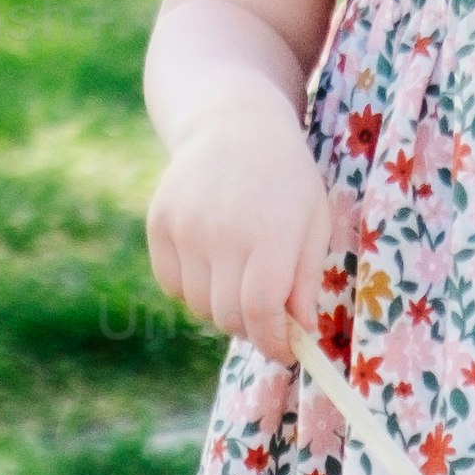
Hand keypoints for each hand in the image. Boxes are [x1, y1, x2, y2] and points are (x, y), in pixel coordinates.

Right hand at [146, 101, 346, 357]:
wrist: (235, 123)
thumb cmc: (287, 179)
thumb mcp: (315, 222)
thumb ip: (306, 280)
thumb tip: (300, 332)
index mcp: (271, 234)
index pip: (262, 312)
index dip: (274, 342)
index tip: (286, 351)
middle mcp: (223, 232)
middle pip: (227, 316)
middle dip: (251, 329)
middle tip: (266, 319)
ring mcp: (185, 227)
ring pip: (198, 305)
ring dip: (221, 307)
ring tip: (240, 279)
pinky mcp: (159, 222)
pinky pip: (172, 284)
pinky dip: (193, 287)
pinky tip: (212, 261)